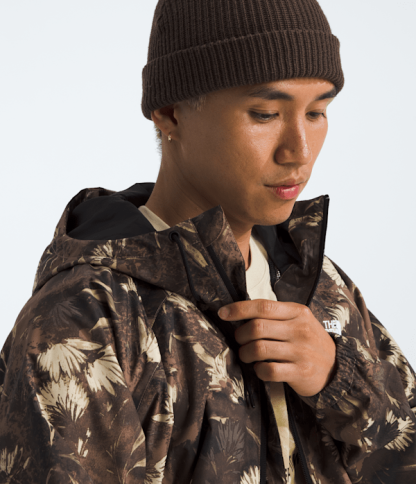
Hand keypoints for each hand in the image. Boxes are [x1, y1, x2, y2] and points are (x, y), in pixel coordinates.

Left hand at [218, 300, 335, 396]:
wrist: (336, 369)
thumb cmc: (308, 341)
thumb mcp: (298, 321)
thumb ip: (275, 315)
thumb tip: (240, 312)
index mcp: (297, 312)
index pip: (263, 306)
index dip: (239, 309)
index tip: (223, 313)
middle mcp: (300, 330)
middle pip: (257, 327)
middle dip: (240, 334)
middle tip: (240, 340)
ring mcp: (301, 351)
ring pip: (259, 349)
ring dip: (245, 353)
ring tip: (246, 355)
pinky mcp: (300, 372)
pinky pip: (268, 370)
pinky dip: (258, 370)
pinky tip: (260, 368)